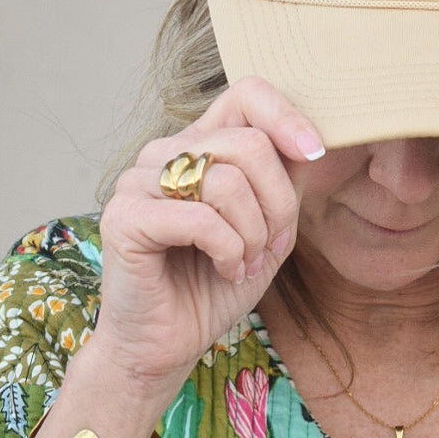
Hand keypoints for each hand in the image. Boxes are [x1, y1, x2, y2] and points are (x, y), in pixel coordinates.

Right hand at [94, 75, 324, 395]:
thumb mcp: (271, 224)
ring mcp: (139, 180)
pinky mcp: (124, 217)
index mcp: (200, 142)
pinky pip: (200, 218)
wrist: (169, 344)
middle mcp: (166, 152)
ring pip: (227, 181)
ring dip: (253, 233)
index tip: (313, 152)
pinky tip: (224, 268)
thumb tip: (314, 141)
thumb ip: (286, 178)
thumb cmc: (219, 280)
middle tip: (273, 245)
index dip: (286, 116)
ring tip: (244, 260)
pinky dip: (227, 249)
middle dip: (278, 203)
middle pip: (249, 143)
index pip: (246, 93)